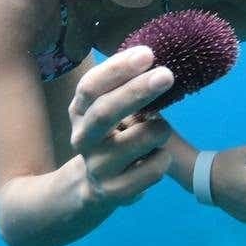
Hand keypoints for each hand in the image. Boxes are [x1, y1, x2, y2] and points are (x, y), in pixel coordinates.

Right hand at [68, 46, 174, 205]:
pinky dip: (163, 157)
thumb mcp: (109, 108)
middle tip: (167, 75)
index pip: (91, 86)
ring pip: (138, 141)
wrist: (94, 186)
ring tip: (160, 128)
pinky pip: (153, 169)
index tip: (148, 54)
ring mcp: (97, 167)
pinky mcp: (116, 192)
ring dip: (159, 129)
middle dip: (138, 91)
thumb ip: (124, 87)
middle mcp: (82, 139)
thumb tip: (152, 57)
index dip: (118, 68)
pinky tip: (157, 155)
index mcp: (79, 111)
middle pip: (105, 112)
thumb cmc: (112, 134)